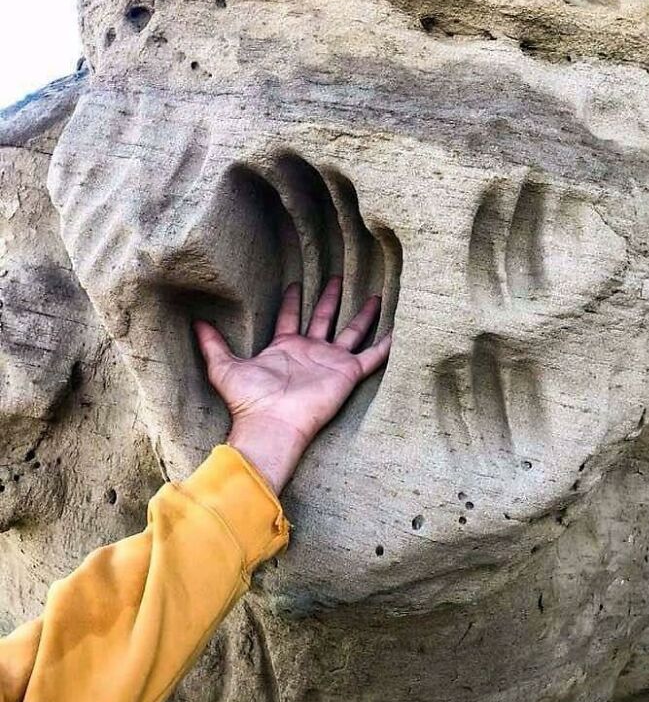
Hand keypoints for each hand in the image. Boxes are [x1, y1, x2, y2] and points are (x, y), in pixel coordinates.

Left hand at [194, 277, 391, 491]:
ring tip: (377, 296)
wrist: (272, 423)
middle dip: (331, 299)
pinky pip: (372, 357)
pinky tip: (400, 332)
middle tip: (340, 278)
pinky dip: (386, 345)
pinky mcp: (347, 373)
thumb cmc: (248, 401)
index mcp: (285, 348)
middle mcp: (310, 353)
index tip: (297, 284)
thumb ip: (212, 344)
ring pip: (352, 333)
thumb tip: (194, 322)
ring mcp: (330, 362)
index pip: (291, 318)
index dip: (293, 301)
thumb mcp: (224, 367)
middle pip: (325, 319)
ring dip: (363, 315)